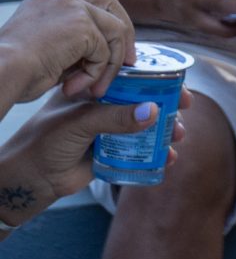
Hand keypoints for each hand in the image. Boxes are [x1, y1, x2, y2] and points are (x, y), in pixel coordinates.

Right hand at [0, 0, 133, 102]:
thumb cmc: (12, 69)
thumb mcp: (46, 44)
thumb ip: (75, 40)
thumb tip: (107, 51)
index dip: (112, 20)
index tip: (119, 45)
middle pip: (111, 5)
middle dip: (124, 36)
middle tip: (127, 63)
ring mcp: (74, 8)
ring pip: (113, 33)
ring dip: (109, 65)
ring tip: (94, 89)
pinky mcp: (82, 26)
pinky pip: (104, 53)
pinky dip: (95, 74)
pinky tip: (72, 87)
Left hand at [0, 87, 190, 219]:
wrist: (27, 181)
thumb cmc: (43, 143)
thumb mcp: (79, 123)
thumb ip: (115, 118)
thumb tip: (154, 112)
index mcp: (94, 90)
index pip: (131, 78)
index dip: (158, 80)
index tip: (178, 87)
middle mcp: (104, 107)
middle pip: (144, 101)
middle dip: (167, 106)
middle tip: (184, 111)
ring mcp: (108, 130)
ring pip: (145, 126)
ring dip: (165, 131)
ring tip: (177, 138)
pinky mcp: (111, 153)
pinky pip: (139, 151)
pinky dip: (156, 154)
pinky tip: (166, 159)